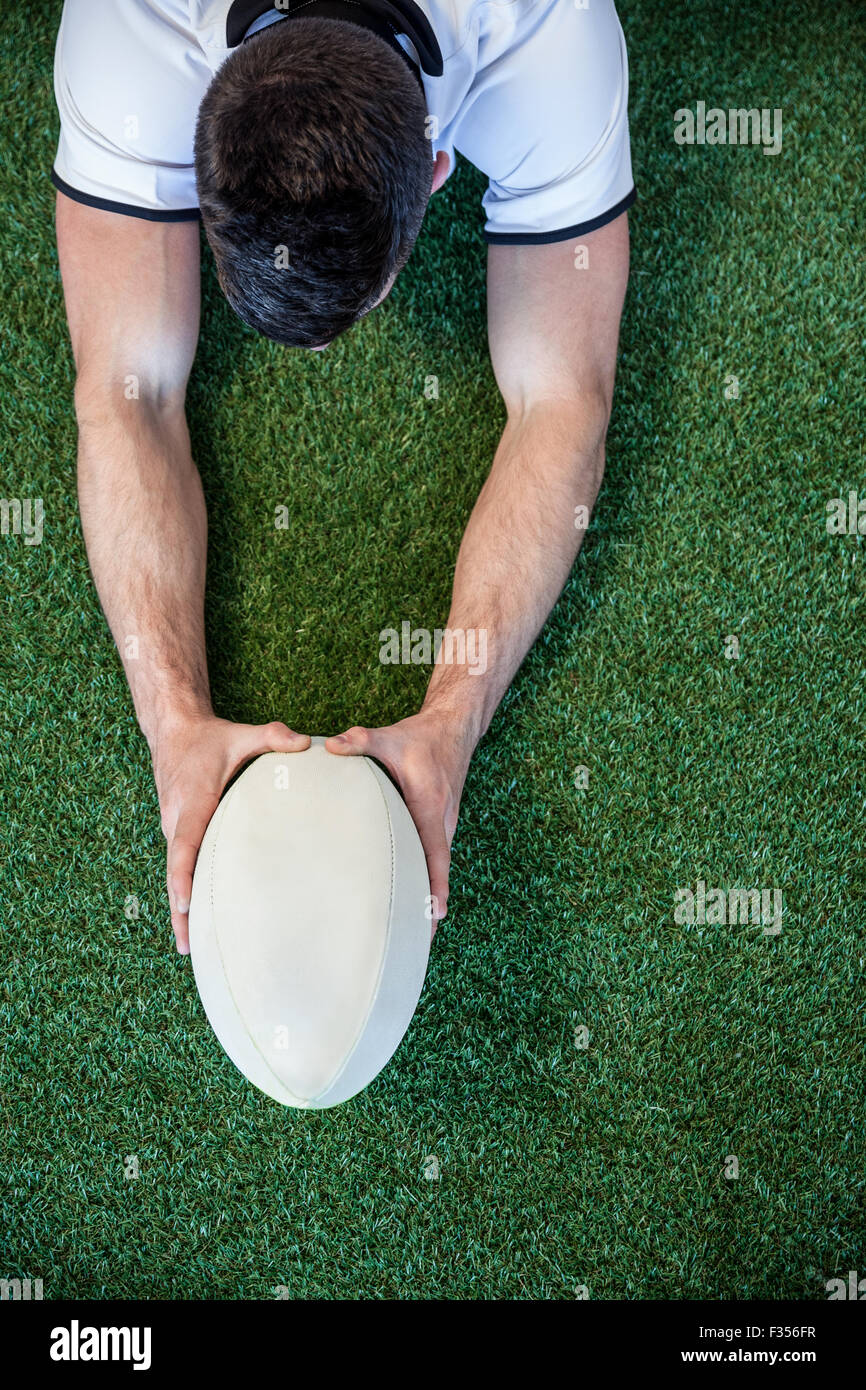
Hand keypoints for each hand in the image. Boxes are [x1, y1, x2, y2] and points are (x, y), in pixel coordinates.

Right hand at [150, 715, 309, 953]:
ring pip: (175, 873)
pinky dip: (183, 892)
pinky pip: (179, 865)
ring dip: (180, 908)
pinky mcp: (176, 830)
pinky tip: (194, 918)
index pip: (184, 845)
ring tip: (192, 947)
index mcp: (192, 802)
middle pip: (175, 872)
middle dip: (179, 910)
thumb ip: (272, 736)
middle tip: (190, 947)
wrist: (174, 731)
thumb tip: (306, 743)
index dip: (183, 876)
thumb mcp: (241, 734)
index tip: (186, 905)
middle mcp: (176, 819)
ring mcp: (172, 827)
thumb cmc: (209, 738)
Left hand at [324, 712, 471, 936]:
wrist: (453, 728)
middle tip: (416, 941)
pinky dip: (426, 877)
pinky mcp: (440, 822)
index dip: (435, 884)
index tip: (435, 915)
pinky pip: (434, 855)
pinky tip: (410, 895)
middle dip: (429, 904)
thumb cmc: (421, 738)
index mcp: (431, 805)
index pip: (436, 852)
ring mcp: (445, 822)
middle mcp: (443, 819)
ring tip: (412, 930)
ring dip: (427, 893)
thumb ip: (360, 742)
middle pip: (437, 869)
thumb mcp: (390, 737)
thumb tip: (331, 748)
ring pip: (437, 865)